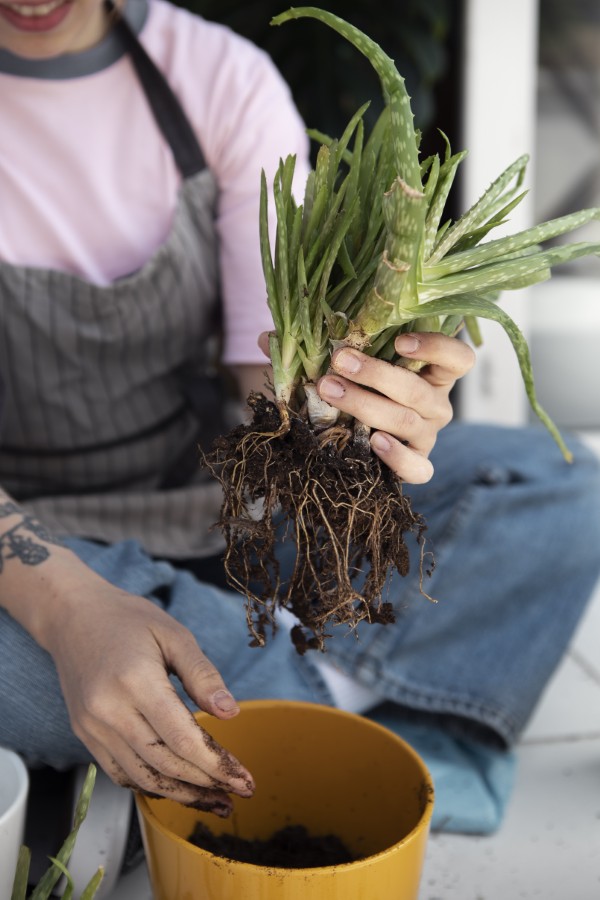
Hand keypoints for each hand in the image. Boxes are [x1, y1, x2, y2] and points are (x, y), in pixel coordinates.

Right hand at [43, 580, 254, 814]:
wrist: (73, 616)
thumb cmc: (129, 620)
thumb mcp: (174, 635)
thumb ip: (202, 674)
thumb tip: (230, 713)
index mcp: (136, 681)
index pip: (182, 739)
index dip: (217, 766)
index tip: (245, 781)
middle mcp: (109, 710)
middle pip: (164, 764)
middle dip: (206, 784)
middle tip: (239, 792)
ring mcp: (92, 726)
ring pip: (142, 776)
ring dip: (181, 794)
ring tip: (214, 800)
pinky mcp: (85, 733)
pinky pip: (119, 772)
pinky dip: (150, 785)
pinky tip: (177, 787)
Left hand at [317, 332, 474, 482]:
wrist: (366, 436)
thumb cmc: (369, 387)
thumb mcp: (377, 364)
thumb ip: (371, 349)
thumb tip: (338, 331)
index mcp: (438, 376)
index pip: (459, 359)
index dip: (436, 348)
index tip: (400, 341)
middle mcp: (438, 406)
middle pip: (417, 391)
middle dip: (375, 374)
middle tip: (340, 360)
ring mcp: (428, 436)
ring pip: (406, 421)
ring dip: (364, 404)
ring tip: (330, 390)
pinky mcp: (418, 464)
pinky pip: (417, 468)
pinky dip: (397, 457)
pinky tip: (374, 441)